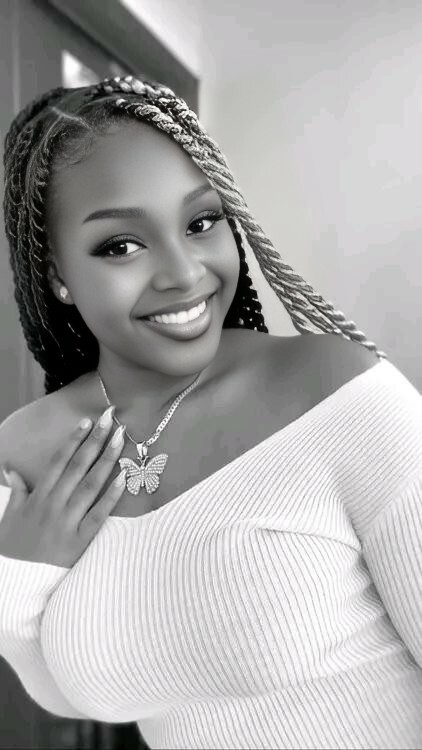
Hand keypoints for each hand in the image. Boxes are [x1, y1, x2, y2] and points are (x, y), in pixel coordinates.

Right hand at [0, 407, 126, 566]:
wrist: (15, 583)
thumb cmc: (13, 548)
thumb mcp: (9, 516)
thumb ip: (16, 491)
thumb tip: (12, 470)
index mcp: (39, 496)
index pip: (59, 461)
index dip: (74, 440)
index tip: (88, 422)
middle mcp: (54, 504)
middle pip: (78, 466)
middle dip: (96, 440)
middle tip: (111, 419)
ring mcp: (67, 522)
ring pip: (91, 485)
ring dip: (107, 460)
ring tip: (121, 439)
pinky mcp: (79, 541)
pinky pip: (98, 515)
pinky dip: (112, 496)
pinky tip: (124, 478)